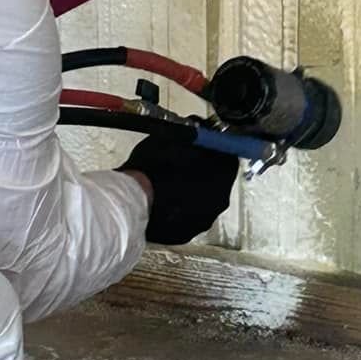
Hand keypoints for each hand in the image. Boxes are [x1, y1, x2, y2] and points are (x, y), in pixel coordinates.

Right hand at [120, 131, 238, 245]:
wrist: (131, 203)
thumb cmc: (154, 167)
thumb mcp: (174, 136)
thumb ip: (195, 130)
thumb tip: (201, 124)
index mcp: (222, 176)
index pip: (229, 157)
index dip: (216, 149)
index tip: (205, 145)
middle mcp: (219, 202)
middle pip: (218, 181)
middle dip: (205, 171)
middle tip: (184, 162)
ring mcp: (202, 221)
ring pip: (203, 201)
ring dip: (192, 191)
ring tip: (169, 182)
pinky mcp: (185, 235)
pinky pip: (188, 217)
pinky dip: (180, 209)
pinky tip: (164, 200)